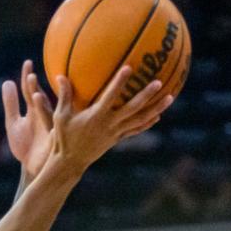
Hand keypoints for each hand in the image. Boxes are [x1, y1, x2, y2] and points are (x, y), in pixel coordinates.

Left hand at [3, 60, 53, 179]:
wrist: (32, 169)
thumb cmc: (25, 146)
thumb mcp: (14, 124)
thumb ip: (11, 104)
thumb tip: (7, 82)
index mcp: (34, 110)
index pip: (31, 90)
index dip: (28, 78)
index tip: (27, 63)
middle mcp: (44, 116)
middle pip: (40, 99)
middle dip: (35, 89)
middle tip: (30, 77)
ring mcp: (49, 129)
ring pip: (47, 114)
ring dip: (42, 105)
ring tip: (34, 96)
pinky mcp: (53, 143)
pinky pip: (53, 133)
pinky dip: (51, 126)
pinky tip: (49, 125)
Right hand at [47, 70, 172, 177]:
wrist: (71, 162)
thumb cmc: (63, 138)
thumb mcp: (61, 116)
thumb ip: (64, 95)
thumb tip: (61, 75)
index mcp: (96, 117)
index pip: (110, 97)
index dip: (119, 82)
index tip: (129, 67)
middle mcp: (109, 125)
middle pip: (133, 109)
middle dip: (146, 96)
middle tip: (159, 83)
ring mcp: (115, 133)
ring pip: (140, 120)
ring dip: (155, 109)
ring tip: (170, 97)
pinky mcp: (117, 139)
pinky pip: (136, 130)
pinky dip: (147, 123)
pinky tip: (157, 115)